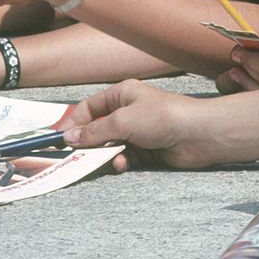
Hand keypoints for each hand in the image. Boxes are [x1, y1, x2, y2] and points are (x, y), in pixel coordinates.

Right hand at [61, 79, 213, 169]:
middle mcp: (128, 112)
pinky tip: (121, 164)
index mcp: (122, 94)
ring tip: (102, 161)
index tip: (60, 139)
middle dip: (87, 143)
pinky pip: (125, 157)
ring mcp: (137, 132)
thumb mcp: (122, 121)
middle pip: (98, 129)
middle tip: (73, 158)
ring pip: (110, 146)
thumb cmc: (161, 117)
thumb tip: (68, 137)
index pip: (89, 107)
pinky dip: (120, 161)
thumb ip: (94, 131)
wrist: (197, 135)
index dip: (74, 122)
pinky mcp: (146, 151)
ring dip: (104, 154)